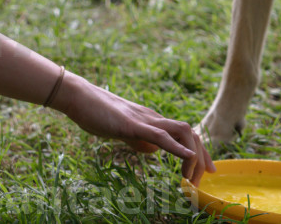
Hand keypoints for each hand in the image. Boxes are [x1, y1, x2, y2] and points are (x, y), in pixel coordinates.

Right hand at [51, 71, 214, 184]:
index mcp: (151, 120)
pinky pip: (161, 135)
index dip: (198, 152)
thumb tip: (153, 151)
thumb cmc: (96, 113)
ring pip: (182, 132)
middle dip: (201, 158)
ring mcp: (144, 119)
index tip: (202, 172)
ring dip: (192, 156)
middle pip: (190, 133)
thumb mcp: (122, 130)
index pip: (184, 134)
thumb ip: (139, 139)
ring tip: (190, 178)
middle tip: (199, 182)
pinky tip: (187, 157)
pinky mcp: (133, 124)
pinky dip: (177, 147)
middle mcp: (153, 117)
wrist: (78, 96)